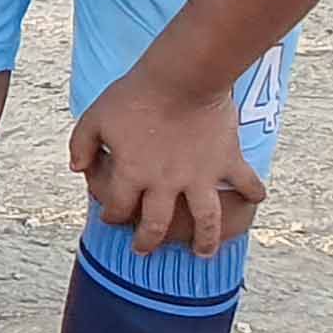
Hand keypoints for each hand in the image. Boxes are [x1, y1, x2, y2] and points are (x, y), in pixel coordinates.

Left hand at [70, 74, 267, 259]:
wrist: (182, 78)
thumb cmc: (134, 96)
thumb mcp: (94, 118)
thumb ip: (80, 145)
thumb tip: (76, 169)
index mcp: (132, 173)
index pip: (118, 207)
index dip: (111, 216)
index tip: (112, 218)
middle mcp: (166, 183)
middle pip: (156, 224)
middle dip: (148, 242)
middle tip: (144, 250)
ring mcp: (201, 176)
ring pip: (205, 221)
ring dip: (205, 240)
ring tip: (204, 254)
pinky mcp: (227, 162)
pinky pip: (246, 183)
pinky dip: (253, 192)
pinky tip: (255, 199)